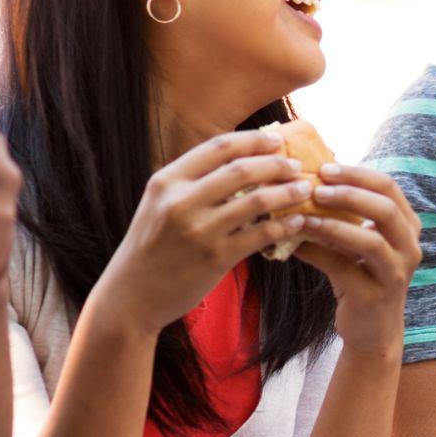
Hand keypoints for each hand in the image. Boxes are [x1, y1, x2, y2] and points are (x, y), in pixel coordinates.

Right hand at [86, 130, 314, 334]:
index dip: (253, 139)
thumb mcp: (159, 205)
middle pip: (242, 169)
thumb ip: (191, 183)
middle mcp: (181, 201)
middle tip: (296, 165)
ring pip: (257, 200)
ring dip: (287, 192)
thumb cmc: (151, 248)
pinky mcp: (215, 257)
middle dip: (276, 163)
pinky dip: (284, 225)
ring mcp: (199, 230)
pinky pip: (260, 235)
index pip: (218, 146)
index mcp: (167, 181)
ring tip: (304, 189)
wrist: (131, 297)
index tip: (276, 139)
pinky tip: (296, 222)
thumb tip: (240, 160)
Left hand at [286, 163, 420, 354]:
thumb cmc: (361, 275)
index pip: (388, 187)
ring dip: (334, 224)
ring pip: (370, 241)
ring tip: (305, 216)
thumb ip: (343, 215)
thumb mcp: (357, 240)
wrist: (372, 330)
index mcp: (407, 226)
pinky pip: (345, 269)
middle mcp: (409, 248)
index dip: (357, 174)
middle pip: (386, 209)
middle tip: (316, 187)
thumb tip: (303, 181)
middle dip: (349, 193)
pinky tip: (296, 245)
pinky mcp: (375, 297)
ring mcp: (395, 274)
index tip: (324, 168)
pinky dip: (319, 253)